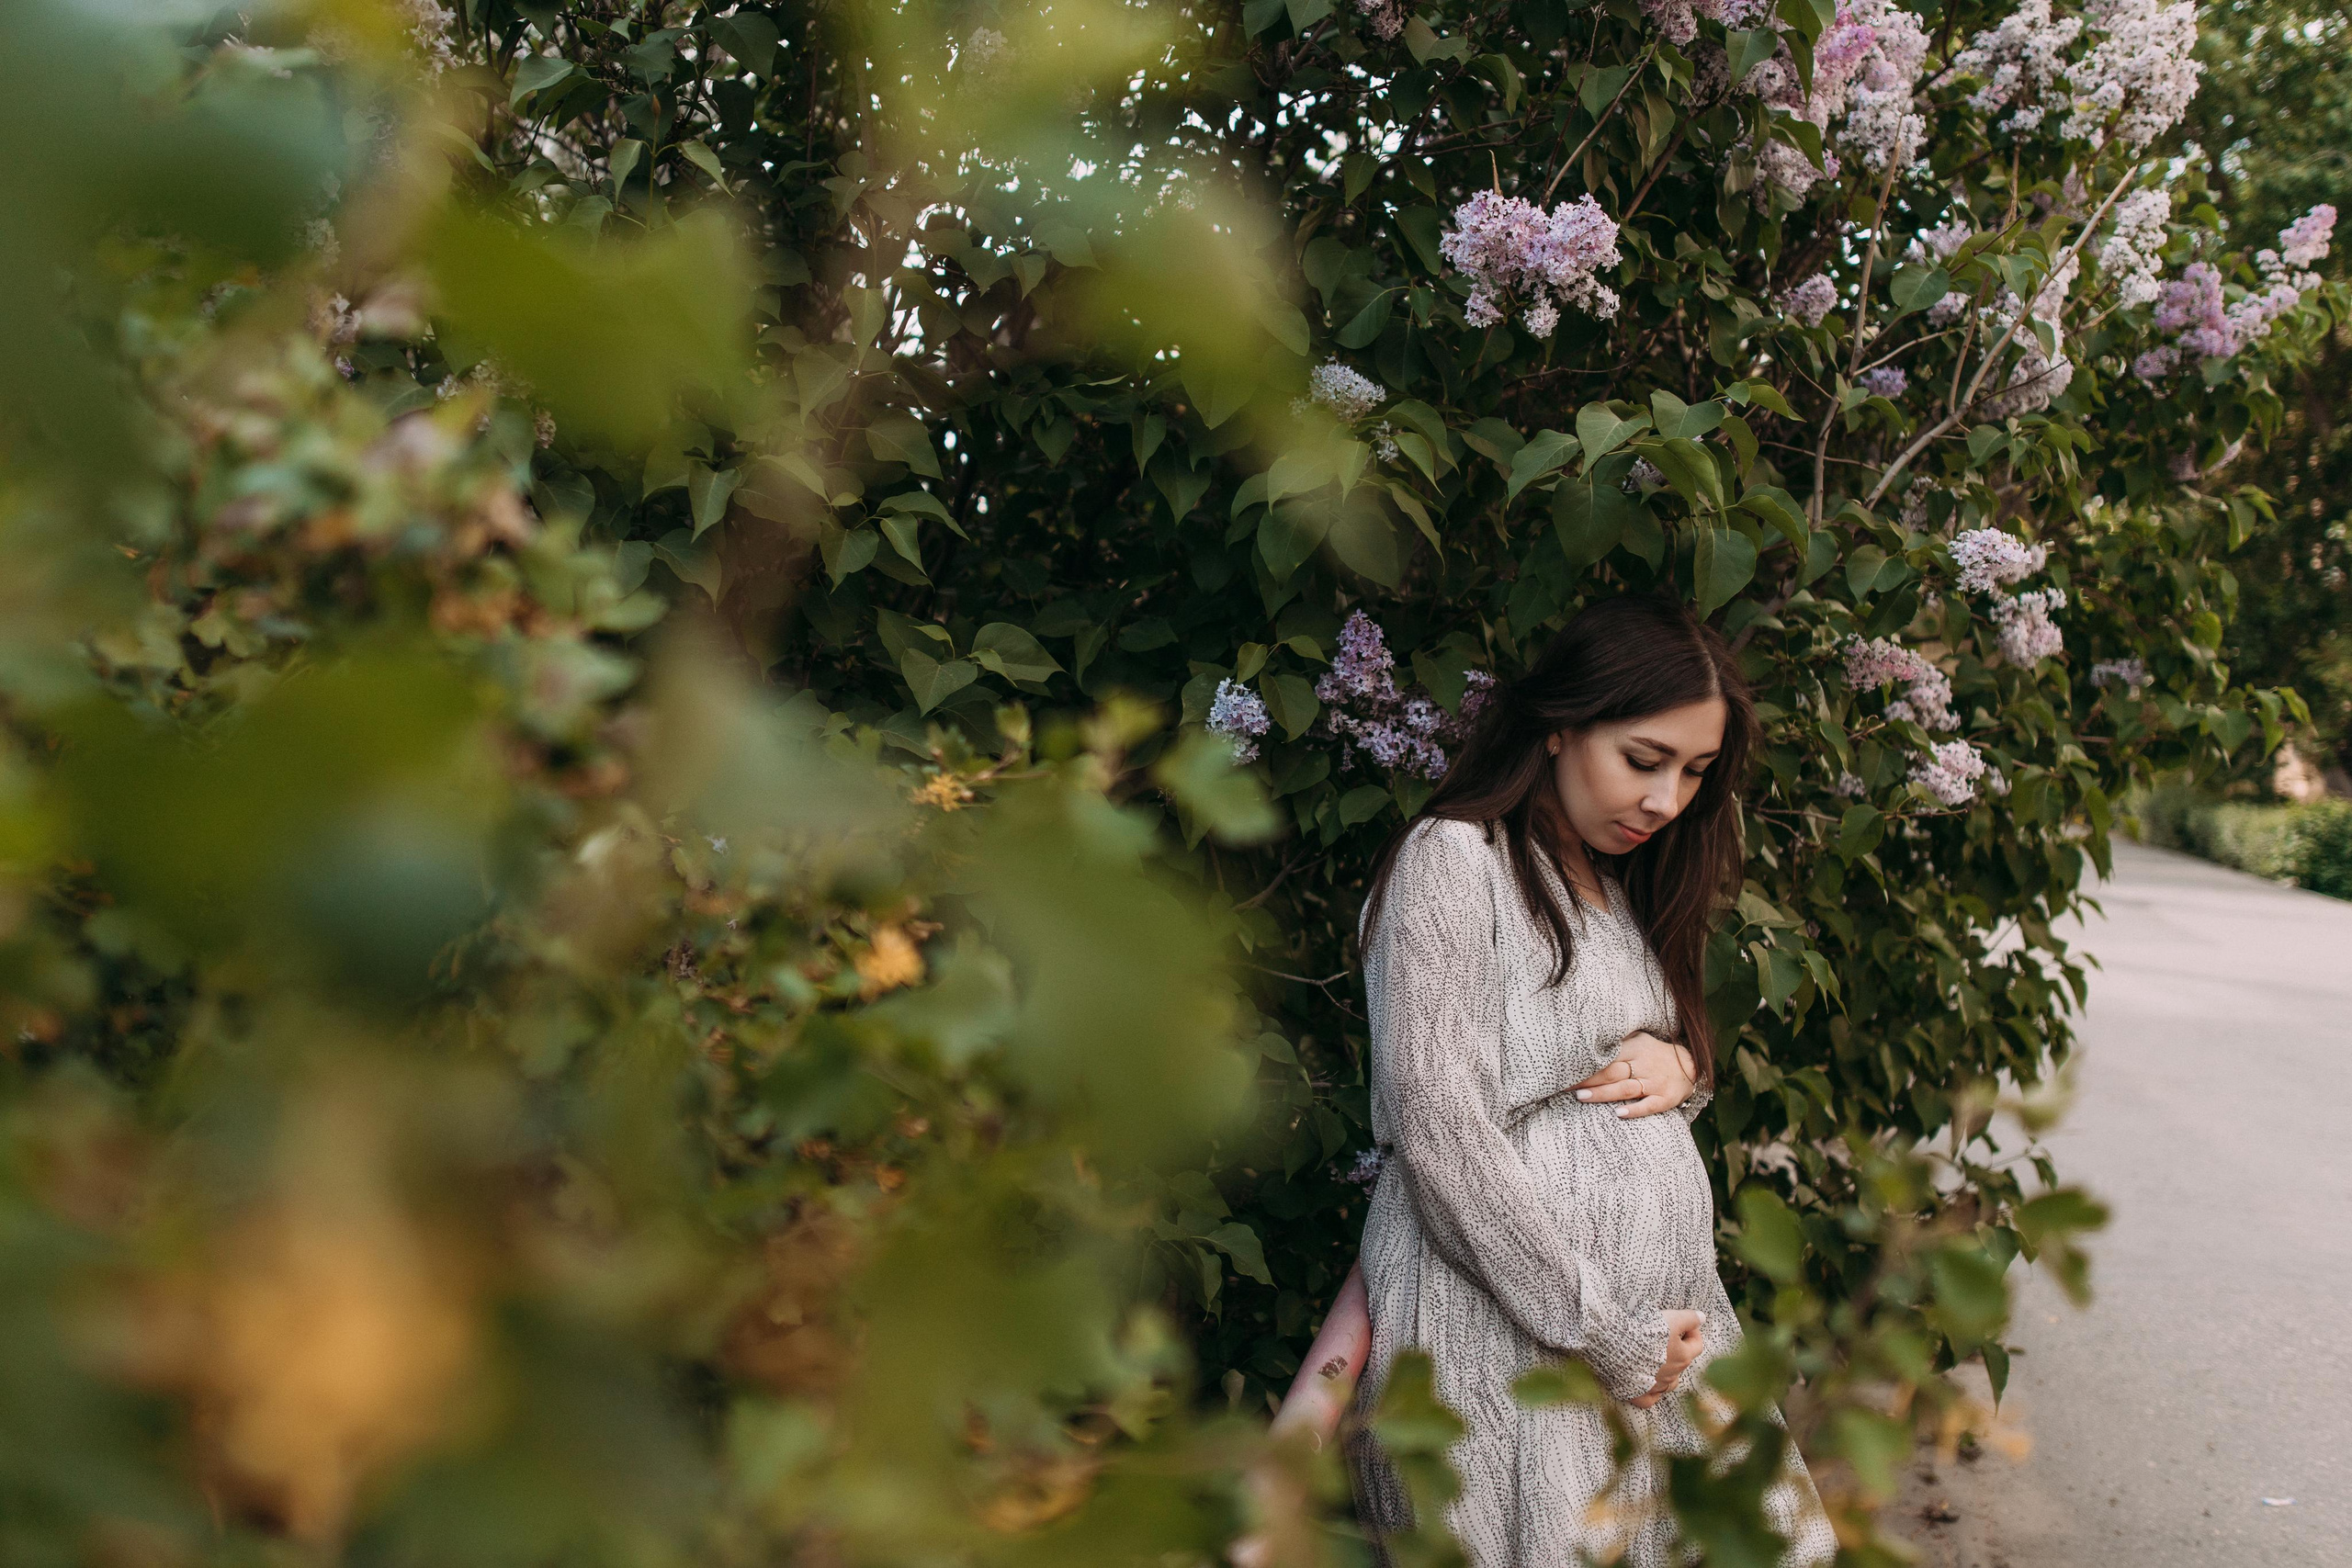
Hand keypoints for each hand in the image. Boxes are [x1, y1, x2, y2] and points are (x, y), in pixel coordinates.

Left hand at [1572, 1030, 1697, 1118]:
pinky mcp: (1665, 1099)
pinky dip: (1634, 1110)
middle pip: (1612, 1072)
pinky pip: (1649, 1106)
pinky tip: (1619, 1113)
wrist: (1692, 1067)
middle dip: (1588, 1079)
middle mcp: (1644, 1065)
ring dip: (1603, 1093)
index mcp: (1635, 1049)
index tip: (1566, 1069)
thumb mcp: (1639, 1040)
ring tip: (1581, 1096)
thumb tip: (1587, 1038)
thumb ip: (1618, 1041)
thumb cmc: (1656, 1054)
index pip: (1606, 1056)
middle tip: (1564, 1085)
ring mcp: (1654, 1083)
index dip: (1586, 1063)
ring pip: (1625, 1089)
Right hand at [1628, 1310, 1705, 1409]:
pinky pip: (1650, 1398)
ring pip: (1669, 1382)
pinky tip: (1649, 1385)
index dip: (1693, 1331)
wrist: (1618, 1348)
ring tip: (1658, 1360)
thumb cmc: (1646, 1333)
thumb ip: (1689, 1318)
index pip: (1697, 1345)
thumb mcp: (1671, 1319)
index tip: (1684, 1323)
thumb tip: (1702, 1318)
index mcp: (1683, 1358)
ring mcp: (1656, 1386)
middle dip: (1677, 1349)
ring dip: (1667, 1372)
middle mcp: (1673, 1375)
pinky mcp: (1639, 1393)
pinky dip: (1651, 1392)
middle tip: (1665, 1336)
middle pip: (1682, 1363)